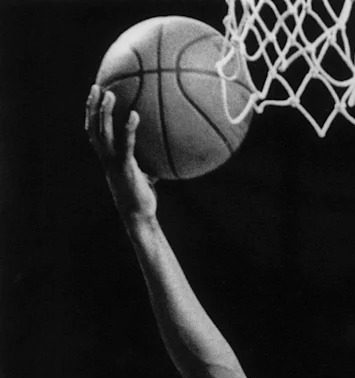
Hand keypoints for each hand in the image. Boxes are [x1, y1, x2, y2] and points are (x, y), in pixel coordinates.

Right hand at [85, 85, 157, 221]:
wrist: (138, 215)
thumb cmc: (142, 196)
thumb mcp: (144, 174)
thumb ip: (148, 160)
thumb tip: (164, 148)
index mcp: (107, 157)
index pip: (93, 131)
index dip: (91, 113)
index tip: (94, 95)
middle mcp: (106, 157)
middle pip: (93, 126)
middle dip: (92, 106)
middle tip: (97, 86)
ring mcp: (113, 162)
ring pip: (103, 132)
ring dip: (104, 112)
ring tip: (109, 94)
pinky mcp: (125, 167)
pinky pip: (125, 144)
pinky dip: (128, 129)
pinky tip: (135, 115)